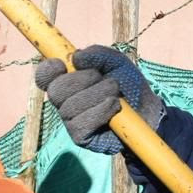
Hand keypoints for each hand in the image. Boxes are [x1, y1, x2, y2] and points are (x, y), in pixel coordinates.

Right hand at [34, 45, 165, 155]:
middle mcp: (65, 101)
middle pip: (56, 90)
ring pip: (70, 107)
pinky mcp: (80, 137)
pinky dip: (100, 112)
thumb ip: (98, 54)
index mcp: (69, 81)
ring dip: (99, 96)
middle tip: (106, 81)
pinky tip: (114, 109)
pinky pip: (80, 123)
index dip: (48, 70)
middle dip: (83, 81)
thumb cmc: (128, 85)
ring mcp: (71, 121)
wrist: (147, 109)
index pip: (45, 76)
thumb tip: (77, 57)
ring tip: (116, 96)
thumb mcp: (116, 62)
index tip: (61, 64)